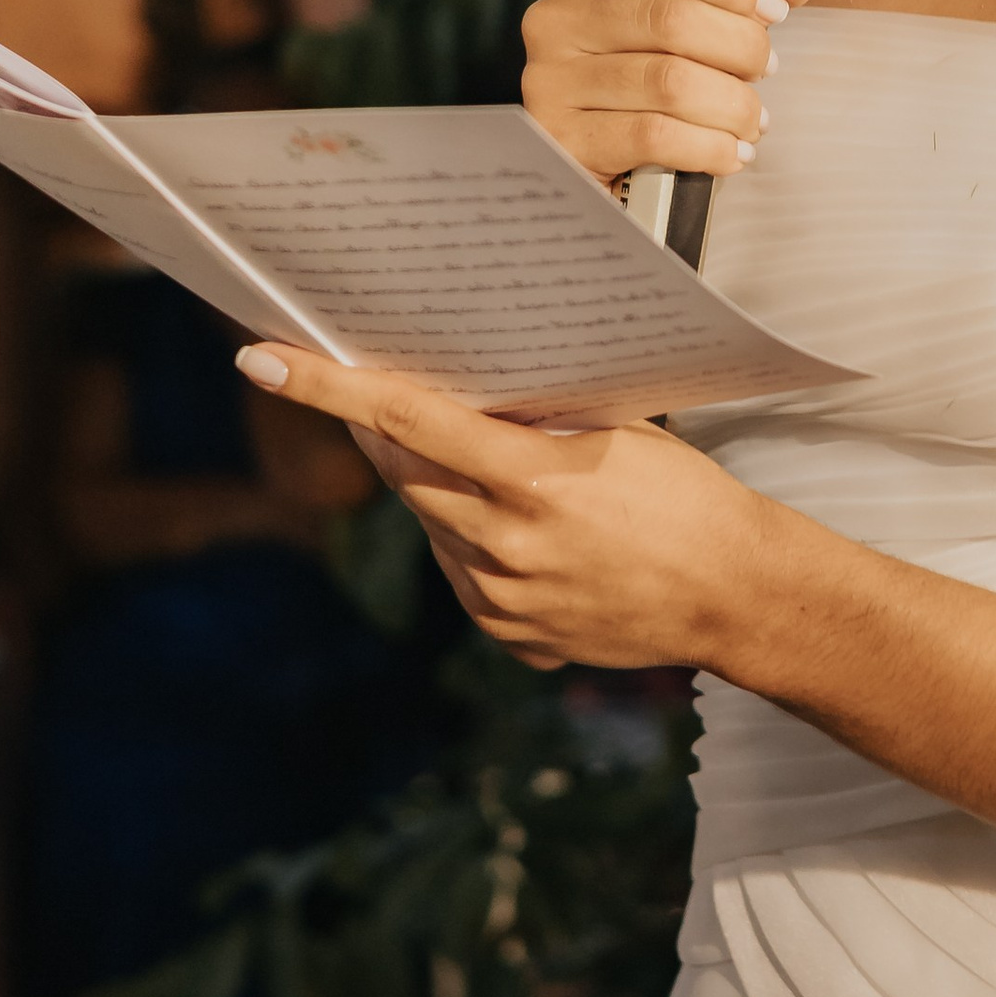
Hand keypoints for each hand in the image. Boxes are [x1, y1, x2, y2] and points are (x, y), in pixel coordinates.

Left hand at [236, 344, 780, 671]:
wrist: (734, 595)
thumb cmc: (686, 496)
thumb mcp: (613, 432)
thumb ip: (530, 417)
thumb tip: (452, 386)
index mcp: (533, 480)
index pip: (407, 420)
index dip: (328, 388)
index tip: (261, 361)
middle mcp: (504, 544)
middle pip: (403, 470)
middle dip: (380, 427)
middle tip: (369, 386)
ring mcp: (501, 598)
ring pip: (430, 522)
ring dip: (438, 487)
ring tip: (499, 469)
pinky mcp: (509, 635)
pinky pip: (461, 573)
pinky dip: (472, 541)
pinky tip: (527, 531)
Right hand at [521, 0, 829, 190]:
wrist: (603, 161)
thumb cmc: (656, 72)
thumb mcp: (699, 18)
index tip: (774, 9)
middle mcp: (553, 17)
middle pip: (669, 18)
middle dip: (739, 46)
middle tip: (766, 68)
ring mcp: (549, 80)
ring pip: (668, 81)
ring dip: (732, 104)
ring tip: (752, 118)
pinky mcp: (562, 140)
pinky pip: (654, 135)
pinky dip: (710, 146)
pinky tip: (732, 153)